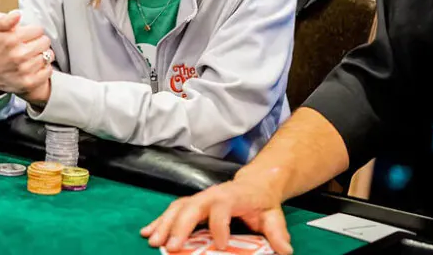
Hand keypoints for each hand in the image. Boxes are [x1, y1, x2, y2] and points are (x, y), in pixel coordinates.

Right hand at [0, 11, 53, 104]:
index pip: (38, 29)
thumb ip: (5, 20)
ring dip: (43, 55)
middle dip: (39, 42)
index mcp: (11, 40)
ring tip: (32, 56)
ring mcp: (25, 70)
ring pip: (49, 55)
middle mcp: (18, 55)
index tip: (27, 35)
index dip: (33, 31)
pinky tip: (34, 67)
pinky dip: (44, 68)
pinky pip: (49, 70)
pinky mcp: (30, 82)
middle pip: (45, 41)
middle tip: (30, 46)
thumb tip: (18, 13)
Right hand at [141, 168, 292, 253]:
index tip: (220, 246)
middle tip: (171, 246)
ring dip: (164, 224)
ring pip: (177, 208)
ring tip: (153, 241)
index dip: (220, 226)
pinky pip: (172, 211)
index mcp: (232, 197)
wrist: (255, 184)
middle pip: (192, 207)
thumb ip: (277, 232)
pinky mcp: (192, 204)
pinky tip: (147, 232)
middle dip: (180, 226)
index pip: (222, 208)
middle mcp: (212, 195)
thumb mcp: (274, 216)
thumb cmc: (262, 202)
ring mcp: (199, 199)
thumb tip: (285, 250)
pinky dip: (159, 221)